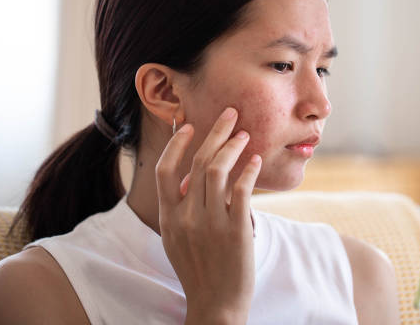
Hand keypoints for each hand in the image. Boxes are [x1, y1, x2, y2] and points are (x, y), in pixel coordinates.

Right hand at [155, 107, 260, 323]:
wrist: (216, 305)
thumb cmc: (198, 270)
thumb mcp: (177, 240)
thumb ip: (179, 208)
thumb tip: (188, 177)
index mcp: (169, 217)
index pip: (164, 170)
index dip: (176, 143)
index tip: (189, 125)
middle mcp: (186, 216)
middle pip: (199, 162)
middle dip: (216, 132)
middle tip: (231, 114)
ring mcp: (211, 223)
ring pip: (219, 170)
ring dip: (233, 146)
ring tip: (245, 134)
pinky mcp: (235, 230)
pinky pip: (242, 190)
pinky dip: (249, 170)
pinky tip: (255, 160)